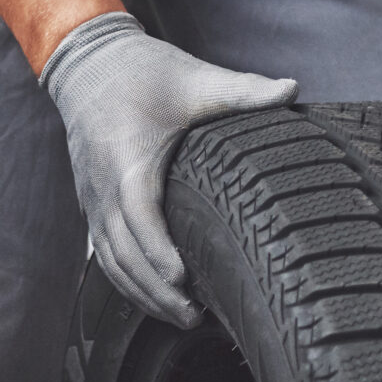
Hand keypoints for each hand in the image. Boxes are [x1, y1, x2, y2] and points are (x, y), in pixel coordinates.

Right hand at [44, 13, 297, 325]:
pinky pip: (105, 254)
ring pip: (111, 261)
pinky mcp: (93, 205)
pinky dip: (128, 281)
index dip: (158, 251)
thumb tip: (293, 89)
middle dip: (155, 290)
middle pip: (122, 253)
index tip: (183, 280)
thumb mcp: (193, 79)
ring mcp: (93, 200)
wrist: (88, 64)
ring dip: (141, 293)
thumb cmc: (140, 72)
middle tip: (193, 316)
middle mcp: (102, 187)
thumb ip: (243, 90)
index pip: (137, 215)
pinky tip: (155, 298)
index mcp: (126, 159)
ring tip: (180, 317)